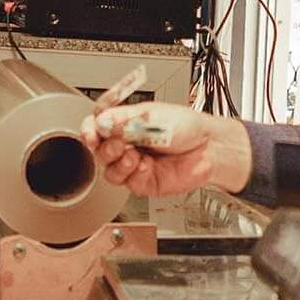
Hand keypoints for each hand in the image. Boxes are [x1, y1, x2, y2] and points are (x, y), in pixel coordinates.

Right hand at [79, 101, 252, 197]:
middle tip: (120, 142)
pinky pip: (126, 183)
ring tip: (134, 155)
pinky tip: (145, 165)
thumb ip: (124, 122)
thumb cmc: (189, 128)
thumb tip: (102, 123)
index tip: (91, 133)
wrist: (210, 148)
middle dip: (105, 147)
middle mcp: (128, 143)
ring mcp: (134, 164)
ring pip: (108, 170)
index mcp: (127, 123)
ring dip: (117, 162)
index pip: (97, 126)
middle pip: (98, 150)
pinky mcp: (143, 182)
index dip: (89, 130)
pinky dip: (133, 173)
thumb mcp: (153, 117)